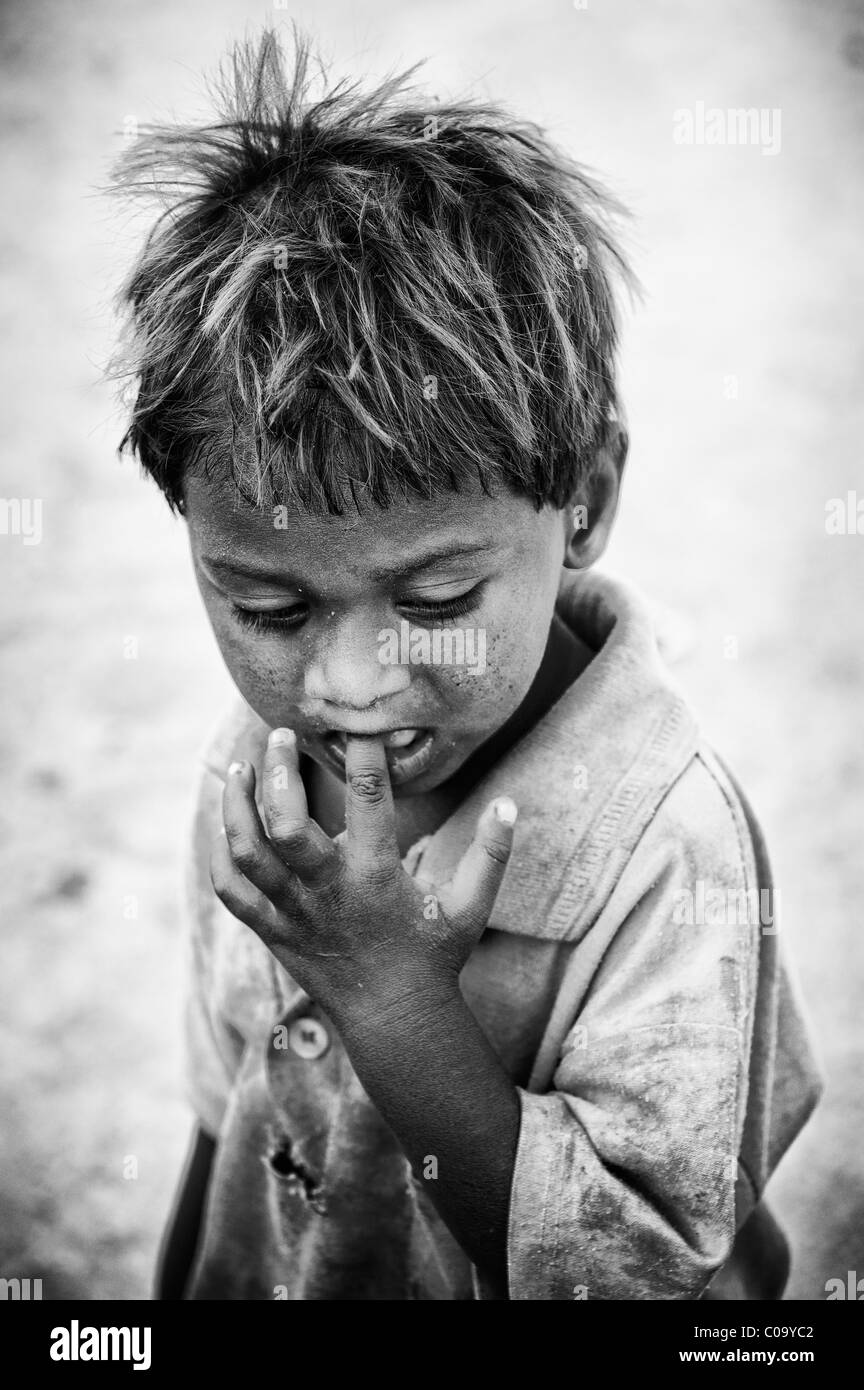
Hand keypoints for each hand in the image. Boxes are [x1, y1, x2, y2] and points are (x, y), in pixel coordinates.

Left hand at [209, 729, 517, 1018]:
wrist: (394, 1021)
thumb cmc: (434, 957)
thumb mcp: (470, 907)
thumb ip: (490, 855)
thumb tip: (511, 804)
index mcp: (377, 877)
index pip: (369, 799)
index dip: (363, 754)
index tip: (359, 723)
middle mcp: (329, 891)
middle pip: (286, 824)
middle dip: (277, 772)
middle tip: (279, 734)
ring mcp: (294, 912)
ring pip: (248, 852)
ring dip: (237, 805)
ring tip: (240, 768)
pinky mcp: (273, 930)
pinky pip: (232, 890)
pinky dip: (221, 855)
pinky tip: (224, 824)